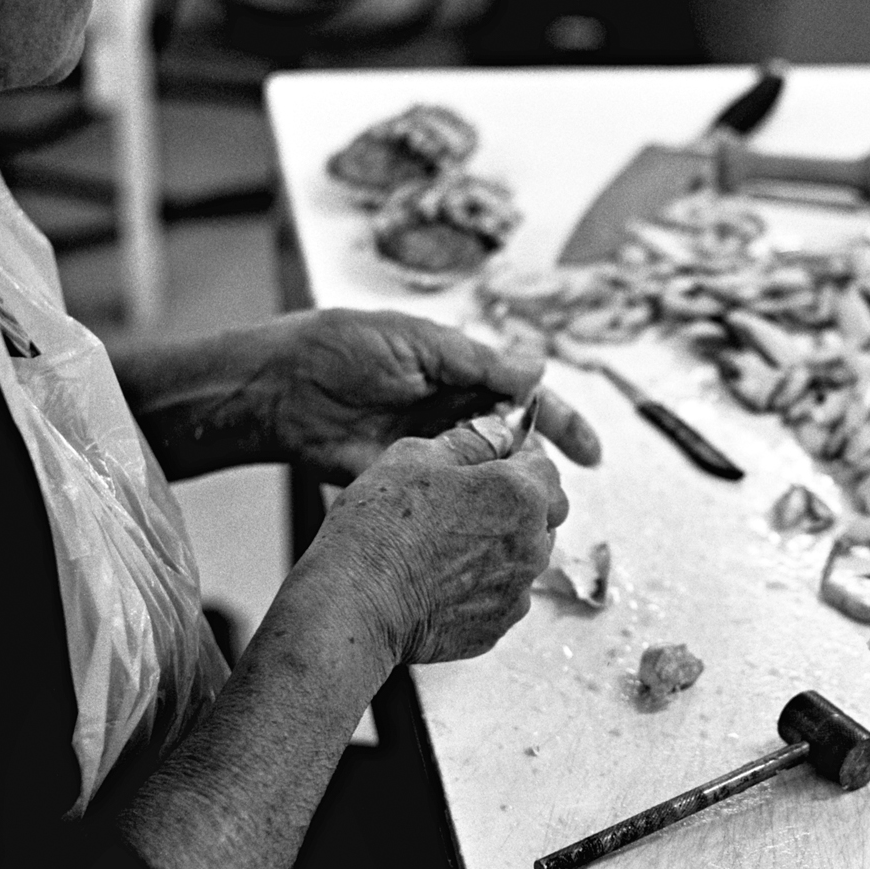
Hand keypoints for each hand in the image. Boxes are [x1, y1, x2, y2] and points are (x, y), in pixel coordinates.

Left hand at [266, 309, 599, 482]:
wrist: (279, 390)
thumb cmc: (342, 348)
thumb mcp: (418, 342)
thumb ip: (479, 362)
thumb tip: (539, 369)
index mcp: (463, 371)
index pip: (527, 398)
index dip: (562, 424)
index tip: (590, 453)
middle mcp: (456, 410)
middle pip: (518, 441)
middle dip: (544, 466)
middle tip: (560, 494)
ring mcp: (436, 448)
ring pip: (491, 474)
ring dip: (513, 491)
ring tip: (534, 513)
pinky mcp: (411, 479)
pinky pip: (454, 496)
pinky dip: (475, 511)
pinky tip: (494, 526)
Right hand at [303, 428, 567, 666]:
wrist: (355, 606)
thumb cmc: (381, 526)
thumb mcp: (416, 457)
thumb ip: (470, 441)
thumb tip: (499, 433)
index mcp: (521, 495)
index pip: (545, 468)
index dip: (518, 462)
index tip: (491, 465)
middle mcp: (532, 545)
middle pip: (544, 516)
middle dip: (519, 506)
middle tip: (467, 505)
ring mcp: (517, 591)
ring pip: (524, 559)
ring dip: (500, 548)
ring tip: (445, 547)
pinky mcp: (497, 628)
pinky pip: (501, 597)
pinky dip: (481, 587)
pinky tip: (439, 582)